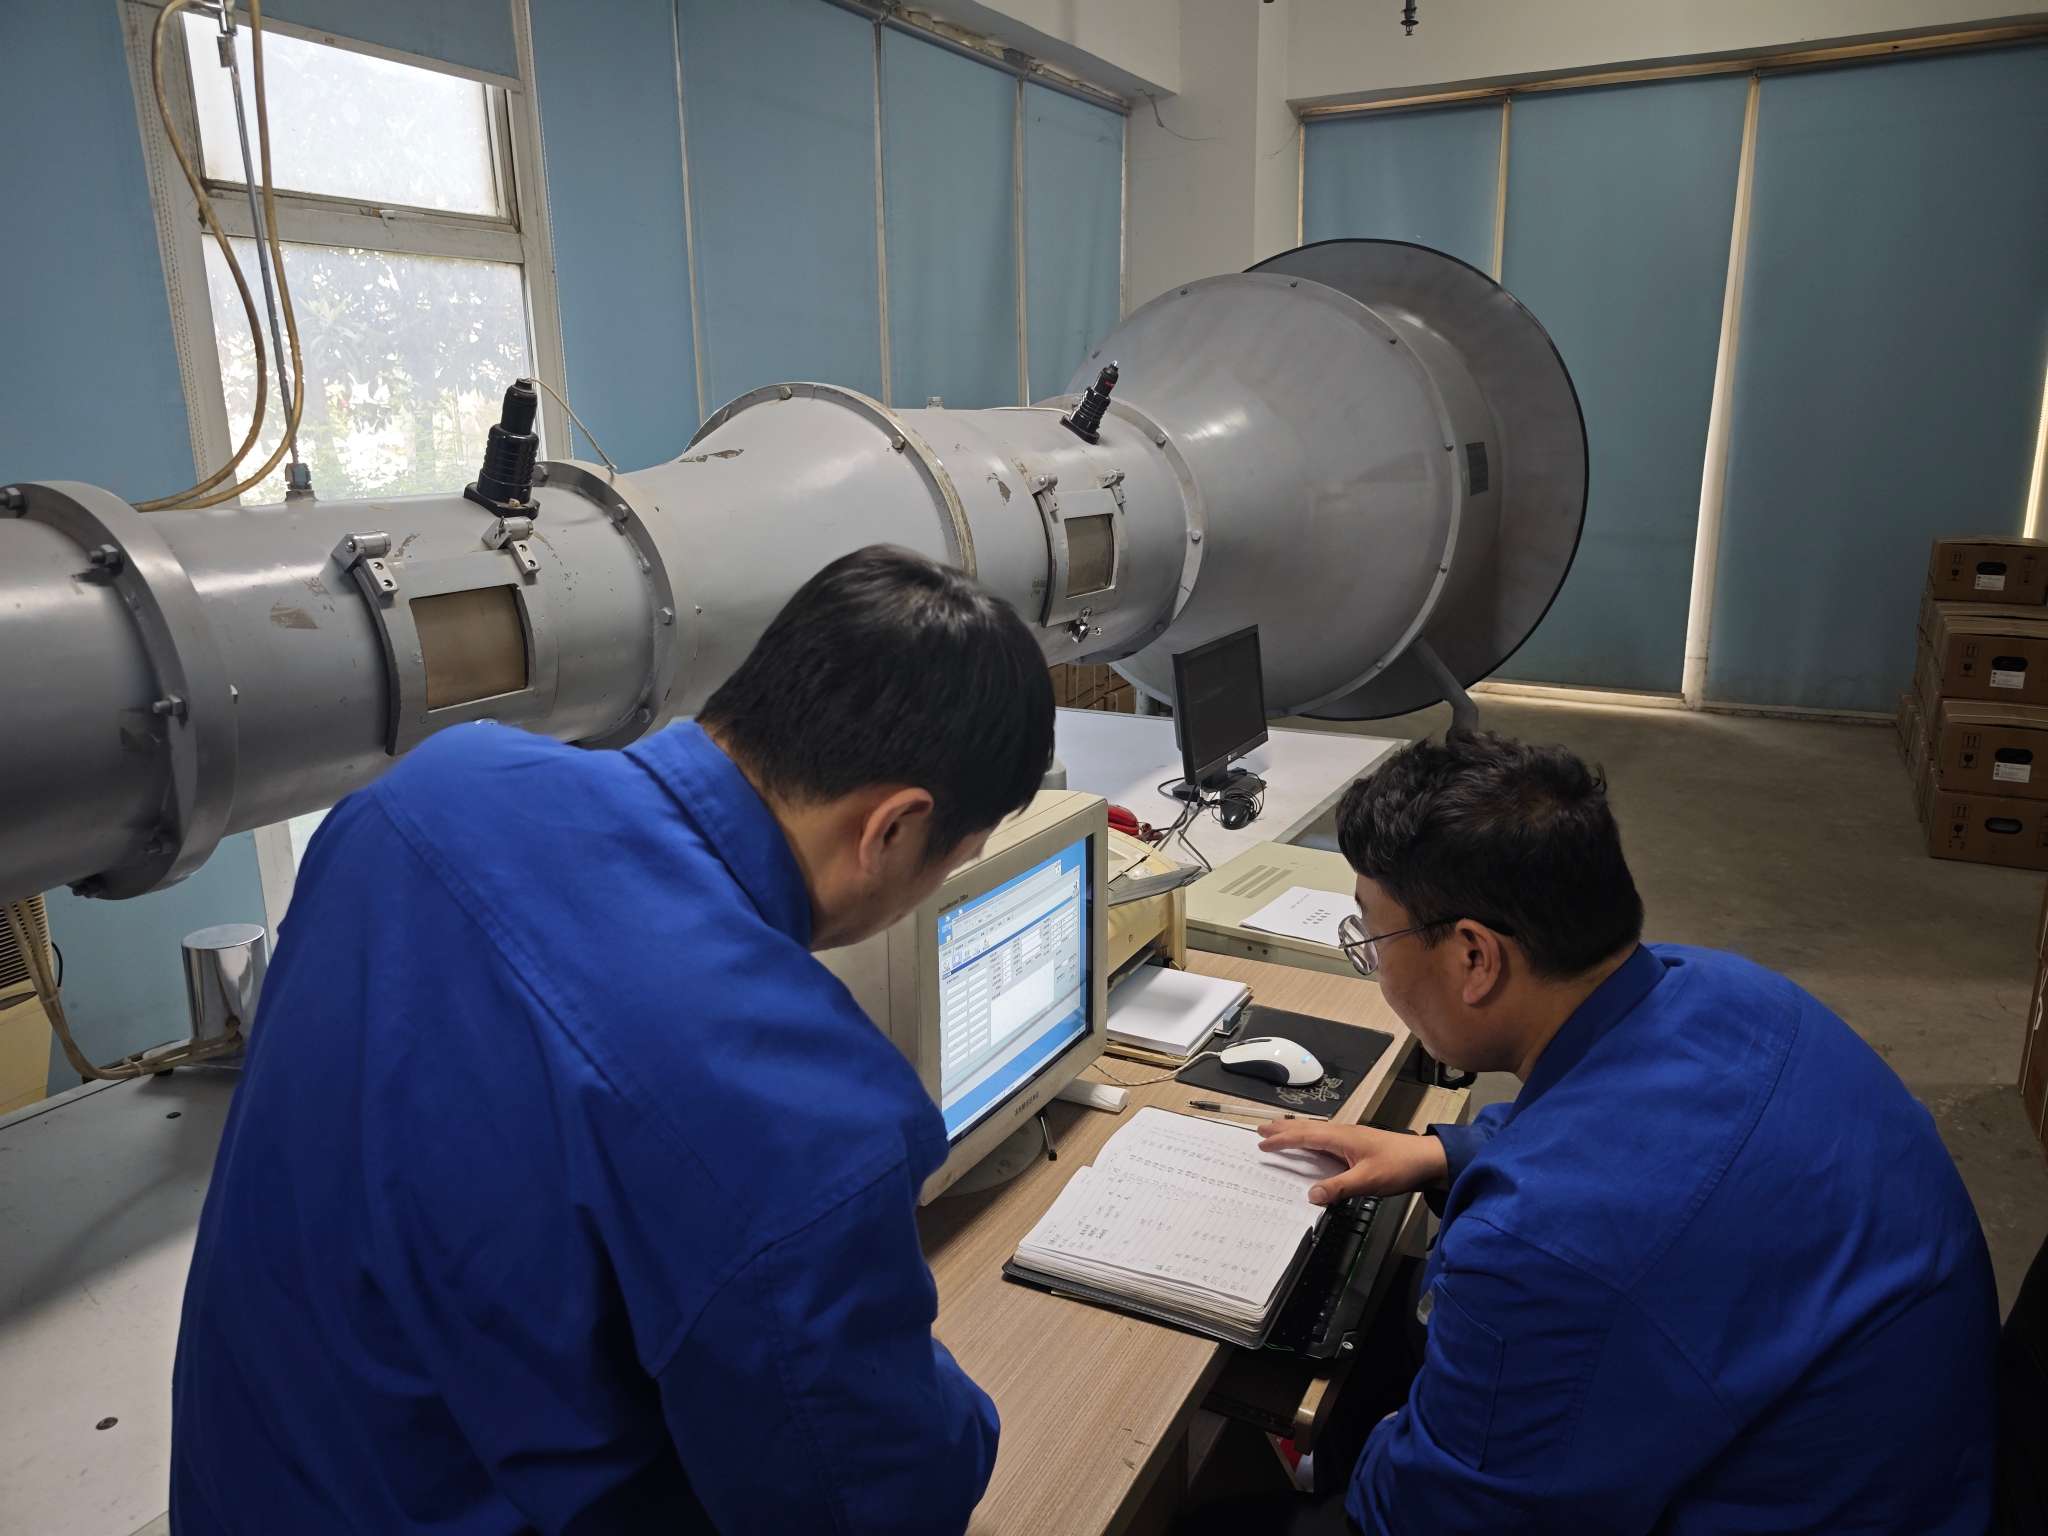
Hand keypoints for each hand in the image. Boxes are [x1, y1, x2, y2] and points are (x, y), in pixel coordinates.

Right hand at [1257, 1121, 1448, 1205]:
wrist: (1427, 1159)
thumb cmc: (1399, 1167)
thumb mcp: (1368, 1181)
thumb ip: (1339, 1188)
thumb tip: (1311, 1195)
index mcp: (1341, 1137)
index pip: (1304, 1136)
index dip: (1282, 1140)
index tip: (1261, 1142)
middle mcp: (1343, 1133)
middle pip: (1306, 1129)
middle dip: (1283, 1129)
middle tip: (1260, 1129)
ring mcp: (1350, 1138)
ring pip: (1315, 1131)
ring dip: (1295, 1131)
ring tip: (1278, 1131)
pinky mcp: (1357, 1145)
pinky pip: (1325, 1138)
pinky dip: (1309, 1138)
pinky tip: (1311, 1144)